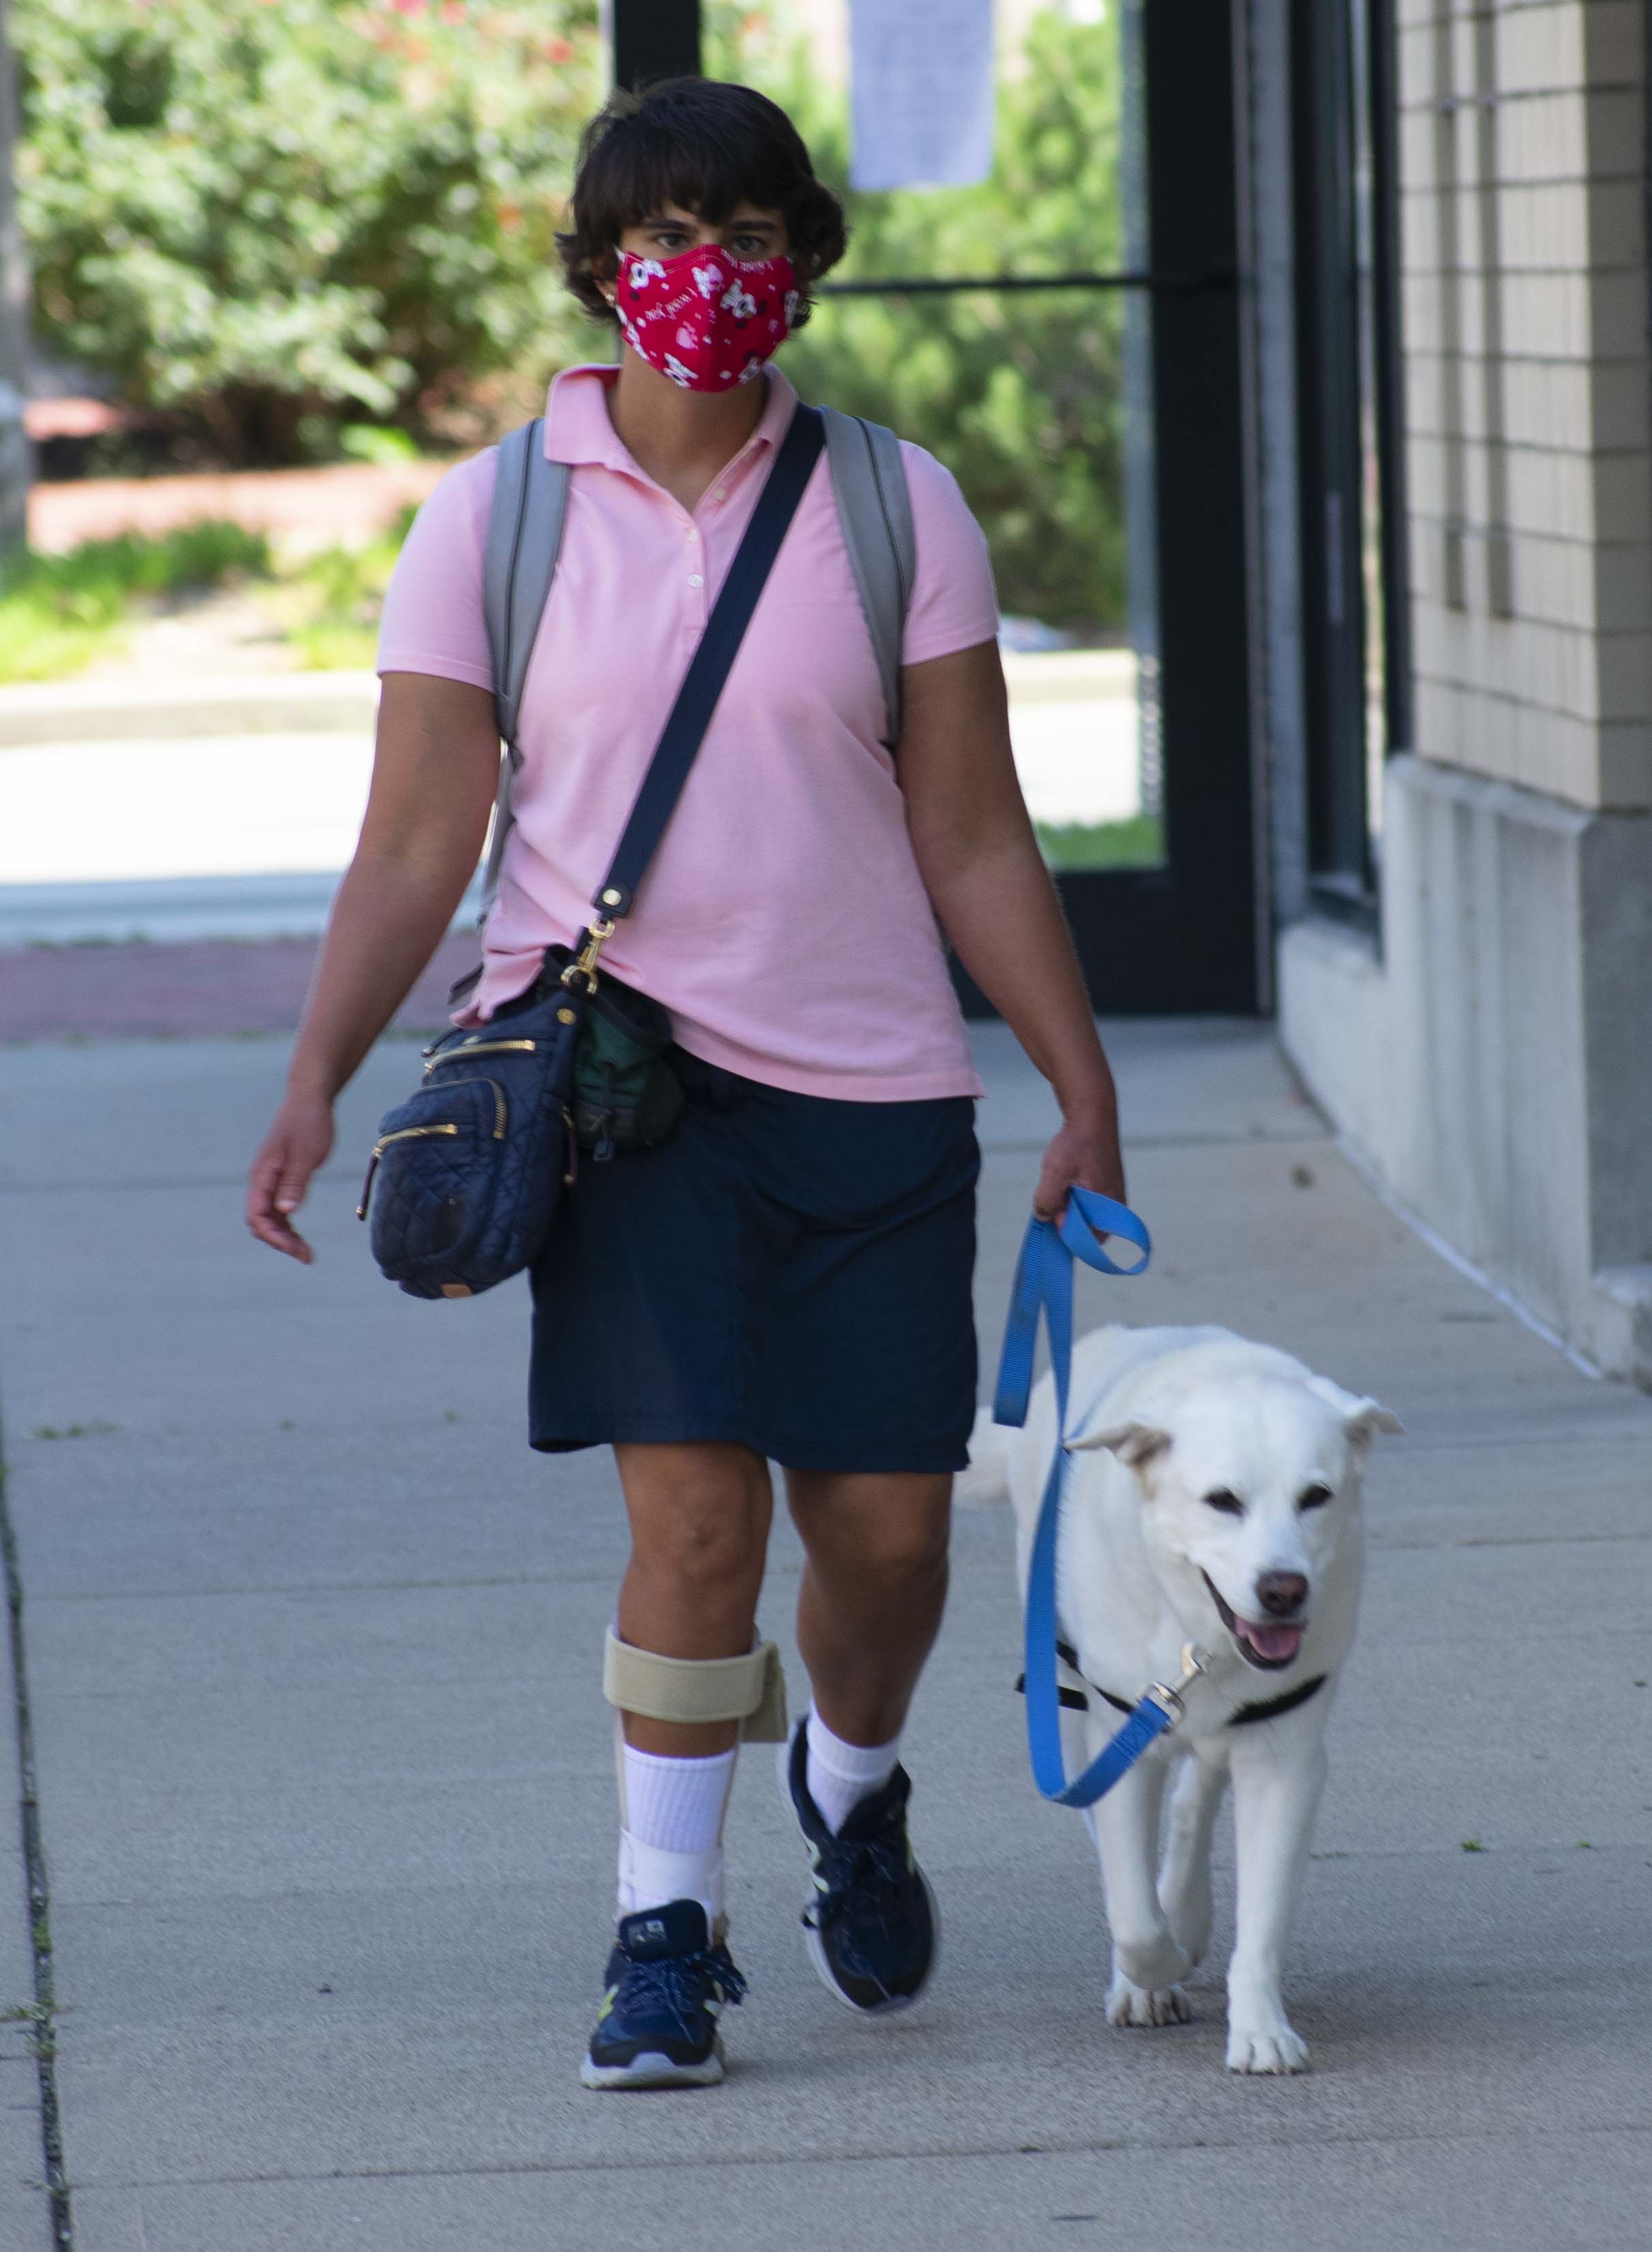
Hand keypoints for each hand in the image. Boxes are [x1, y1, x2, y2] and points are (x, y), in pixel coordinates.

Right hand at [246, 1094, 335, 1262]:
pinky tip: (300, 1236)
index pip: (257, 1215)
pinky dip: (287, 1225)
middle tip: (307, 1256)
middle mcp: (261, 1180)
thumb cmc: (309, 1123)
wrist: (309, 1100)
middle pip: (260, 1222)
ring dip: (284, 1236)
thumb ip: (296, 1182)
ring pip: (269, 1218)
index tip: (296, 1249)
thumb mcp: (307, 1154)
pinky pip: (278, 1210)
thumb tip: (285, 1210)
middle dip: (280, 1241)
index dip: (274, 1236)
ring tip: (306, 1252)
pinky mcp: (281, 1179)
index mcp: (263, 1175)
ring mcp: (270, 1180)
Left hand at [1032, 1114, 1126, 1225]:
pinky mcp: (1108, 1189)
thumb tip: (1043, 1218)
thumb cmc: (1076, 1144)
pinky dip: (1073, 1194)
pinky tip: (1069, 1176)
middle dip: (1065, 1214)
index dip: (1062, 1227)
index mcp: (1107, 1209)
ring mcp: (1113, 1199)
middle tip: (1059, 1188)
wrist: (1092, 1117)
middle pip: (1083, 1228)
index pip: (1083, 1240)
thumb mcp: (1055, 1172)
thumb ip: (1047, 1200)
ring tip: (1065, 1178)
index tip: (1053, 1208)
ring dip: (1067, 1202)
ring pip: (1082, 1213)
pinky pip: (1087, 1202)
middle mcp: (1115, 1209)